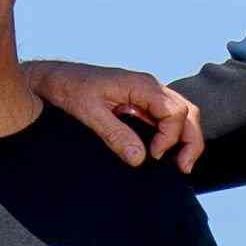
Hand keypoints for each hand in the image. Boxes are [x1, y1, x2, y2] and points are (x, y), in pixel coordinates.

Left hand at [27, 61, 202, 170]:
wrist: (54, 78)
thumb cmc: (69, 89)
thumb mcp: (89, 113)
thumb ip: (115, 134)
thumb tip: (139, 159)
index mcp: (141, 85)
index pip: (174, 111)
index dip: (170, 136)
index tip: (153, 155)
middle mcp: (149, 87)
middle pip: (187, 111)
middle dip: (191, 140)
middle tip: (183, 167)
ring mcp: (147, 95)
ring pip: (182, 114)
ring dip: (186, 138)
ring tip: (181, 164)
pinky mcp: (141, 103)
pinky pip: (167, 117)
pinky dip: (173, 135)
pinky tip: (167, 153)